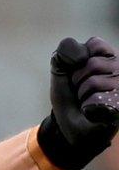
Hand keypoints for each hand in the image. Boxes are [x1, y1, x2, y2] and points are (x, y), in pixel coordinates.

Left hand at [37, 38, 118, 169]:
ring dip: (82, 93)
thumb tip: (81, 54)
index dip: (77, 58)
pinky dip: (87, 107)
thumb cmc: (69, 96)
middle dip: (77, 78)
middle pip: (93, 63)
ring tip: (86, 100)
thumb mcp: (60, 70)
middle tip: (80, 89)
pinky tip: (92, 111)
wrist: (68, 125)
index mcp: (110, 58)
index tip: (75, 70)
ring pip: (95, 82)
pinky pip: (98, 101)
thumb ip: (64, 54)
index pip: (96, 43)